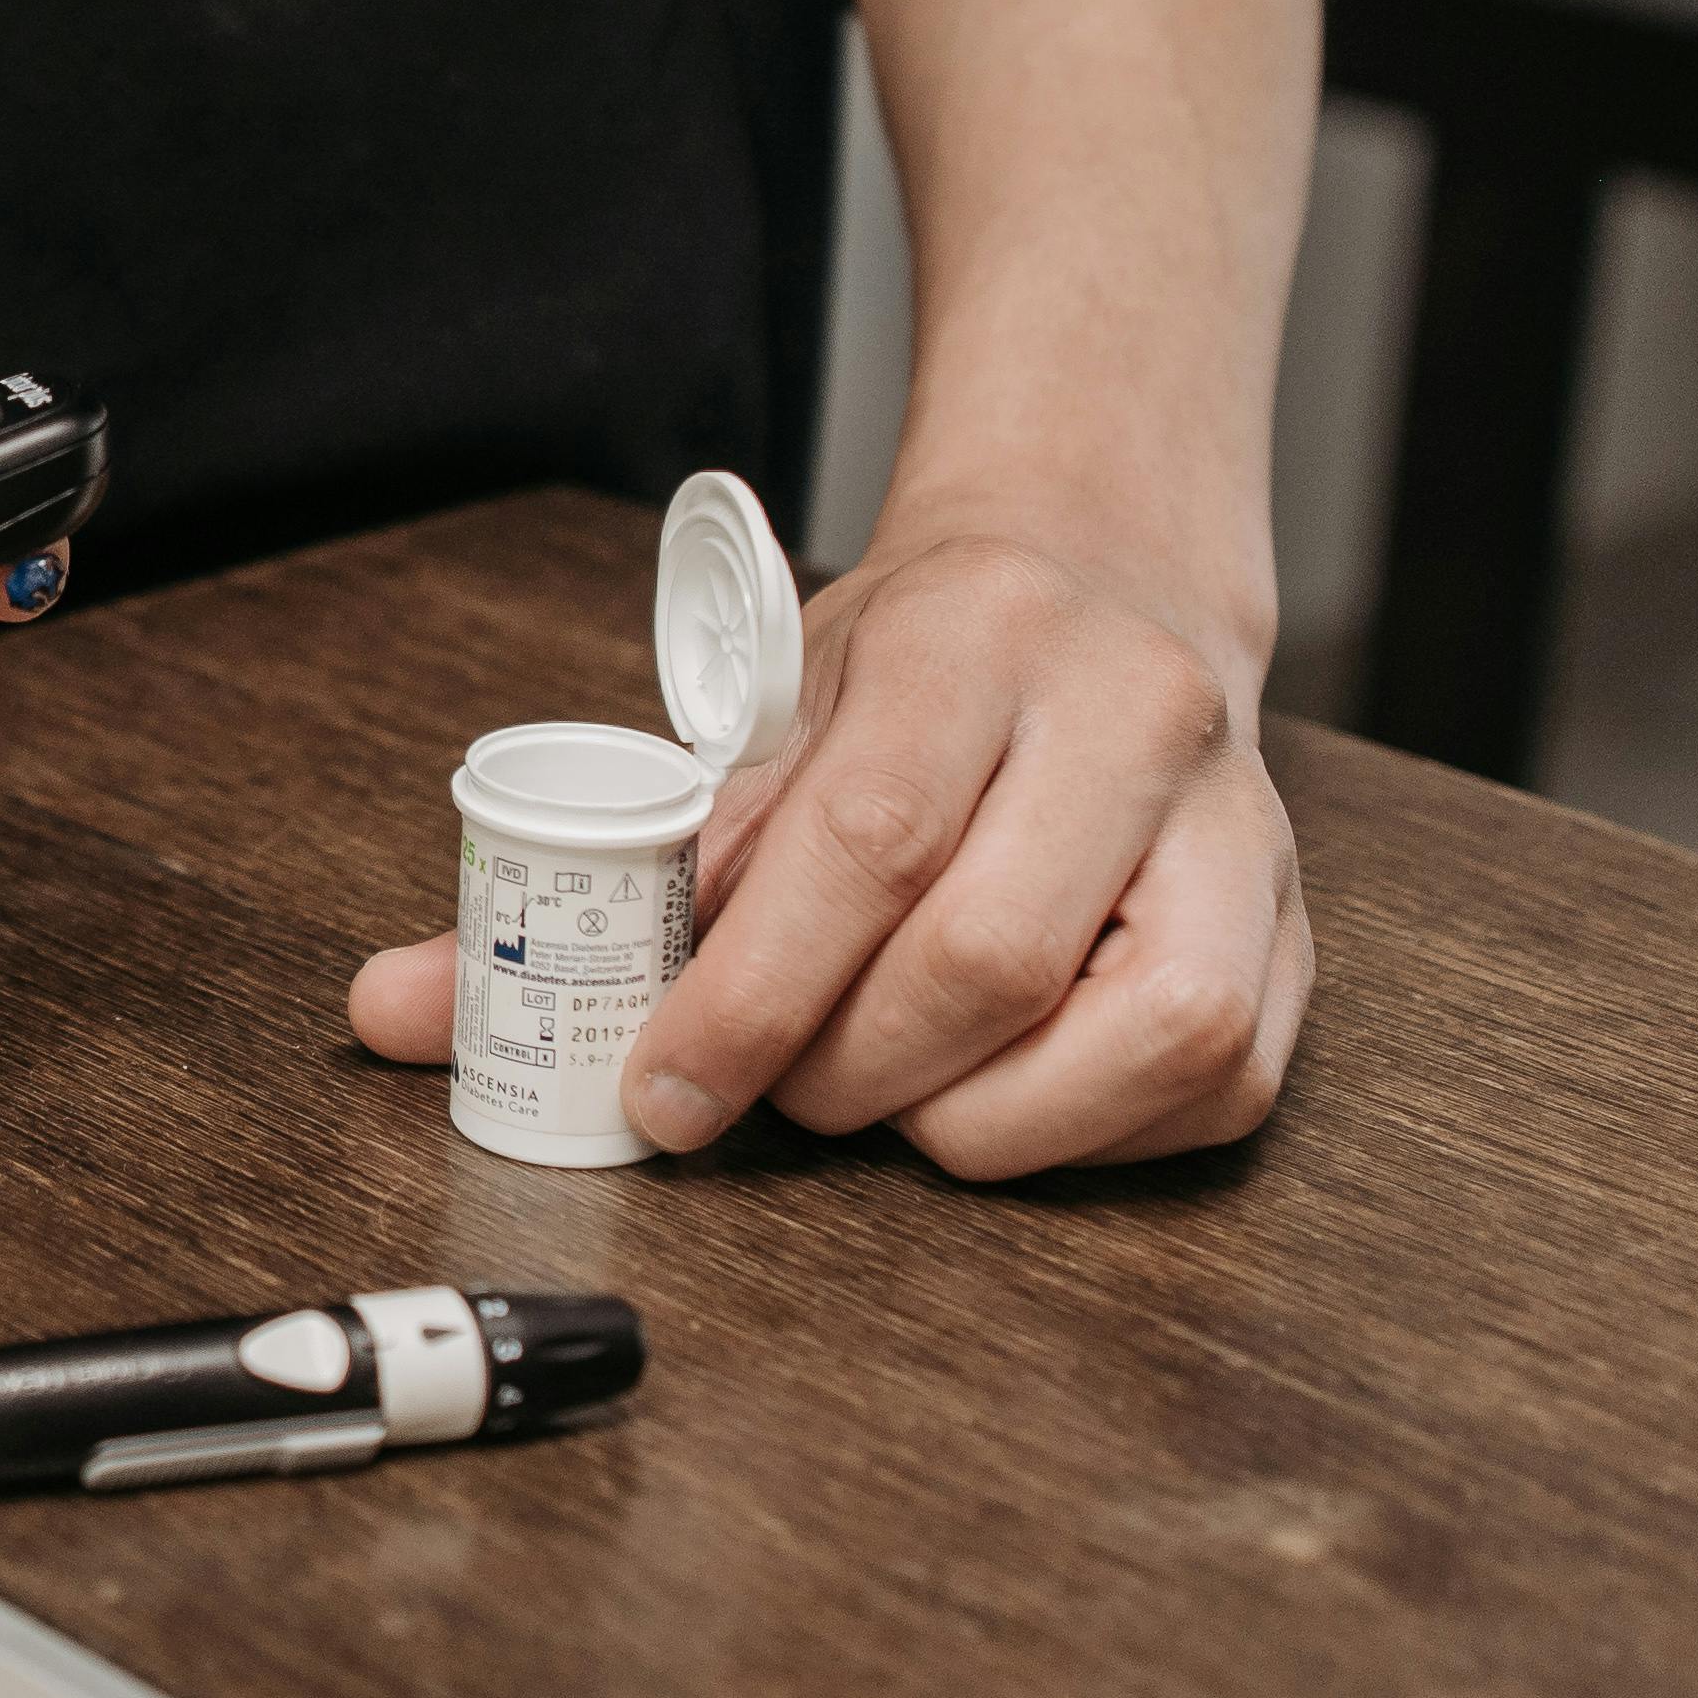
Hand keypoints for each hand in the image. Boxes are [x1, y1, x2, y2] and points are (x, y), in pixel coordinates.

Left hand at [345, 517, 1303, 1176]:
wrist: (1103, 566)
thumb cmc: (916, 663)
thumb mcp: (754, 719)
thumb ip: (597, 869)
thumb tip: (402, 1010)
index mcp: (975, 637)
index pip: (861, 841)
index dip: (747, 997)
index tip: (663, 1092)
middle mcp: (1134, 718)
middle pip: (987, 958)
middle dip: (844, 1070)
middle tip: (774, 1090)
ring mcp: (1241, 825)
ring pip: (1141, 1035)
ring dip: (975, 1118)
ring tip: (885, 1094)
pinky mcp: (1296, 926)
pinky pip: (1216, 1082)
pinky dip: (1084, 1131)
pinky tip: (996, 1094)